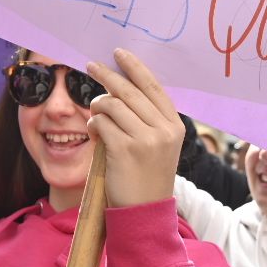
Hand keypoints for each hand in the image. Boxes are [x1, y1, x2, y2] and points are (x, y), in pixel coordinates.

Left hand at [85, 49, 184, 209]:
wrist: (144, 212)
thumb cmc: (147, 177)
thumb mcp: (160, 146)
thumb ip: (149, 119)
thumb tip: (120, 88)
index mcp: (175, 126)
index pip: (154, 87)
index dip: (135, 67)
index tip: (120, 54)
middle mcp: (164, 130)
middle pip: (130, 91)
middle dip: (108, 75)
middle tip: (92, 65)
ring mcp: (146, 139)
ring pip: (112, 105)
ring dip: (98, 107)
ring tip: (95, 116)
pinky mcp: (124, 149)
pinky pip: (101, 123)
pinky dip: (93, 125)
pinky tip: (94, 133)